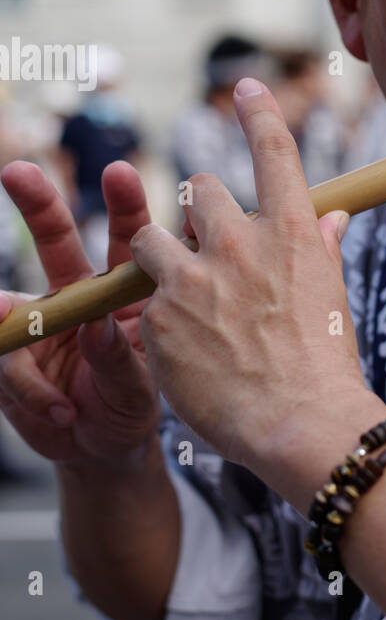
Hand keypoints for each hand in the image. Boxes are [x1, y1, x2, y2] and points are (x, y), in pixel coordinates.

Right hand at [0, 160, 160, 464]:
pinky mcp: (11, 354)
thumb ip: (116, 359)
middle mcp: (79, 295)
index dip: (125, 204)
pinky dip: (31, 392)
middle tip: (18, 171)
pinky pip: (7, 360)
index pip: (127, 239)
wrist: (101, 448)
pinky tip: (60, 413)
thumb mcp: (138, 391)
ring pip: (12, 304)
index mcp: (124, 292)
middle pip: (56, 240)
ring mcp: (40, 321)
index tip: (120, 172)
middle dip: (38, 203)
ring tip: (57, 394)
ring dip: (14, 327)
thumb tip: (92, 324)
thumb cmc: (130, 408)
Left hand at [129, 79, 371, 496]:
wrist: (300, 425)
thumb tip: (330, 217)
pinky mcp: (157, 317)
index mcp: (291, 232)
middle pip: (201, 192)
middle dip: (202, 214)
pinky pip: (147, 304)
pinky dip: (163, 323)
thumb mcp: (332, 298)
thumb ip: (319, 249)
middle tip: (213, 252)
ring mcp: (194, 278)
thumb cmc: (326, 366)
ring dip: (163, 260)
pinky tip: (192, 356)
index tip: (244, 84)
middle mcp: (238, 242)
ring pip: (154, 241)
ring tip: (185, 299)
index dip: (258, 112)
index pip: (273, 151)